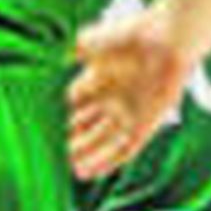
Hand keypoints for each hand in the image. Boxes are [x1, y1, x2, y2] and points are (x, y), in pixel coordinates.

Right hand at [68, 8, 188, 178]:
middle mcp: (117, 96)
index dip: (64, 109)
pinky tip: (85, 173)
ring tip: (68, 166)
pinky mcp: (146, 126)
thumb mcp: (92, 41)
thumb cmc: (130, 37)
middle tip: (53, 150)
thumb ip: (74, 50)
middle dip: (74, 136)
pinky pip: (124, 151)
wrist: (166, 42)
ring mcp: (131, 112)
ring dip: (88, 154)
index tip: (44, 120)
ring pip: (105, 140)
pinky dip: (105, 163)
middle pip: (91, 123)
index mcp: (104, 75)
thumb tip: (60, 57)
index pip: (77, 98)